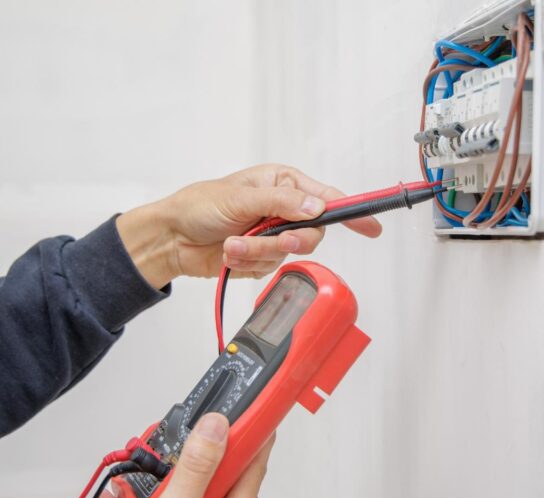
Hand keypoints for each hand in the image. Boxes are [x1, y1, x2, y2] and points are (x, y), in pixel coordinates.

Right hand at [98, 413, 275, 497]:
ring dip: (150, 484)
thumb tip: (216, 428)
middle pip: (208, 478)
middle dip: (181, 460)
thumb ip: (196, 469)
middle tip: (164, 445)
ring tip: (130, 478)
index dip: (250, 434)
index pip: (251, 467)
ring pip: (177, 497)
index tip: (248, 406)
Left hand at [116, 164, 382, 286]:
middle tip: (273, 240)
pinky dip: (247, 263)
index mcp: (283, 183)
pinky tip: (230, 253)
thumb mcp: (240, 196)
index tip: (371, 226)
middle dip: (287, 240)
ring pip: (288, 254)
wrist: (172, 238)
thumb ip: (281, 203)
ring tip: (233, 244)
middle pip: (312, 233)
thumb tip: (316, 207)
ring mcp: (273, 235)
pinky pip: (269, 268)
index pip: (327, 198)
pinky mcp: (262, 258)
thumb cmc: (200, 205)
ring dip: (257, 252)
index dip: (351, 212)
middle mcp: (283, 209)